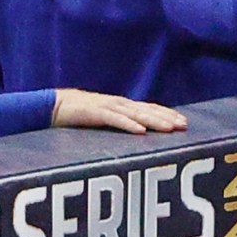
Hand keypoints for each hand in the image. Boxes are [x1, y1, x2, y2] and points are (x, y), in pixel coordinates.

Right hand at [51, 89, 188, 134]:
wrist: (52, 106)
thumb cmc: (80, 114)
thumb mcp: (105, 118)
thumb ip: (120, 122)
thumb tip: (139, 132)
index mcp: (122, 105)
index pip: (150, 108)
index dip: (167, 114)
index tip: (184, 122)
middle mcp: (118, 104)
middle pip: (147, 110)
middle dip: (167, 118)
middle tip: (183, 126)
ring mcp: (107, 106)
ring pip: (135, 114)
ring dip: (154, 121)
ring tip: (169, 128)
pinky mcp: (94, 113)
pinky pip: (114, 119)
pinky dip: (128, 124)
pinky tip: (141, 131)